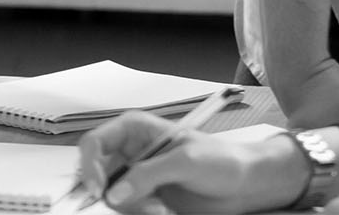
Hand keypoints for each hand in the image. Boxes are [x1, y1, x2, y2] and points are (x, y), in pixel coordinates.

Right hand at [79, 111, 308, 214]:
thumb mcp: (185, 162)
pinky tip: (165, 212)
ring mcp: (136, 178)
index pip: (93, 145)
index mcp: (133, 131)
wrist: (249, 186)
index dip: (89, 167)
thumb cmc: (222, 161)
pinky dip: (143, 214)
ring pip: (112, 198)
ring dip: (134, 208)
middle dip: (115, 195)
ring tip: (162, 210)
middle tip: (146, 205)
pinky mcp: (146, 199)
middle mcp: (129, 153)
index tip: (98, 191)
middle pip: (97, 175)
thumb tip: (112, 194)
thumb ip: (147, 175)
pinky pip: (129, 210)